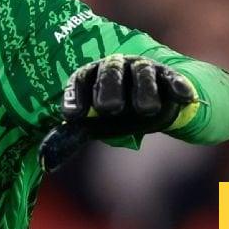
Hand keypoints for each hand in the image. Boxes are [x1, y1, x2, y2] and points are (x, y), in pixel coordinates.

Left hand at [40, 55, 198, 172]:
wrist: (153, 103)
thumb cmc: (115, 115)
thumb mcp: (94, 124)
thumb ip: (72, 138)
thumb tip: (46, 162)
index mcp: (92, 75)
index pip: (80, 81)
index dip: (75, 97)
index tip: (72, 117)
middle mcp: (115, 67)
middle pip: (110, 72)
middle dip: (109, 89)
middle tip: (109, 109)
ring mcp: (142, 69)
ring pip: (142, 73)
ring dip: (144, 90)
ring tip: (145, 109)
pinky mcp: (168, 75)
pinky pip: (172, 78)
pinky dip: (178, 86)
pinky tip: (183, 97)